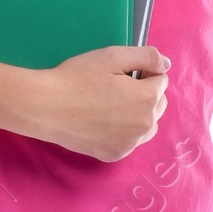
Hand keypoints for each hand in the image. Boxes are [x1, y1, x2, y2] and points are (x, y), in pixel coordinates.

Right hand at [25, 45, 169, 160]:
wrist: (46, 107)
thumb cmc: (77, 78)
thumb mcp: (112, 56)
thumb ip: (146, 56)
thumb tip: (166, 65)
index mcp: (147, 98)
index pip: (161, 81)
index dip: (144, 73)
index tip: (123, 73)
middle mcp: (144, 125)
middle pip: (158, 105)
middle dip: (145, 94)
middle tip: (116, 88)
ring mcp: (130, 144)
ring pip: (147, 126)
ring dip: (139, 115)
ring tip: (112, 106)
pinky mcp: (114, 155)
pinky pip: (130, 142)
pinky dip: (124, 132)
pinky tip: (103, 122)